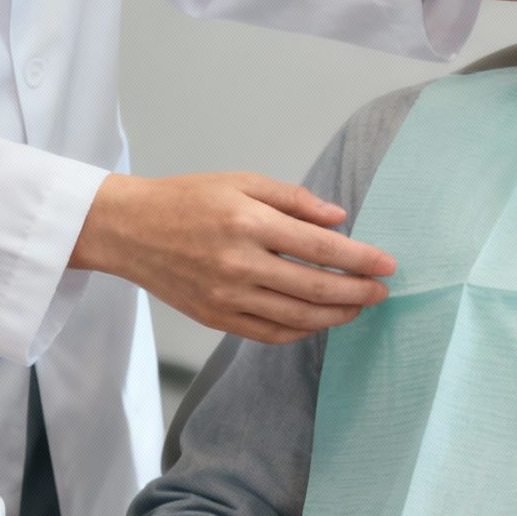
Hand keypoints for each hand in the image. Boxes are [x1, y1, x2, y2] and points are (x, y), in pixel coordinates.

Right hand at [73, 172, 393, 343]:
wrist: (128, 229)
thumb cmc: (187, 199)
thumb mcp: (241, 182)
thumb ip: (294, 199)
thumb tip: (339, 219)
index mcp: (248, 223)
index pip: (321, 249)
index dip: (361, 260)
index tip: (388, 265)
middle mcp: (239, 264)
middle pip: (315, 289)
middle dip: (358, 292)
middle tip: (383, 291)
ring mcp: (226, 297)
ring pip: (296, 317)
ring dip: (336, 316)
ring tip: (359, 307)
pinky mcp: (215, 318)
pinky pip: (269, 333)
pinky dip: (301, 331)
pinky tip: (318, 321)